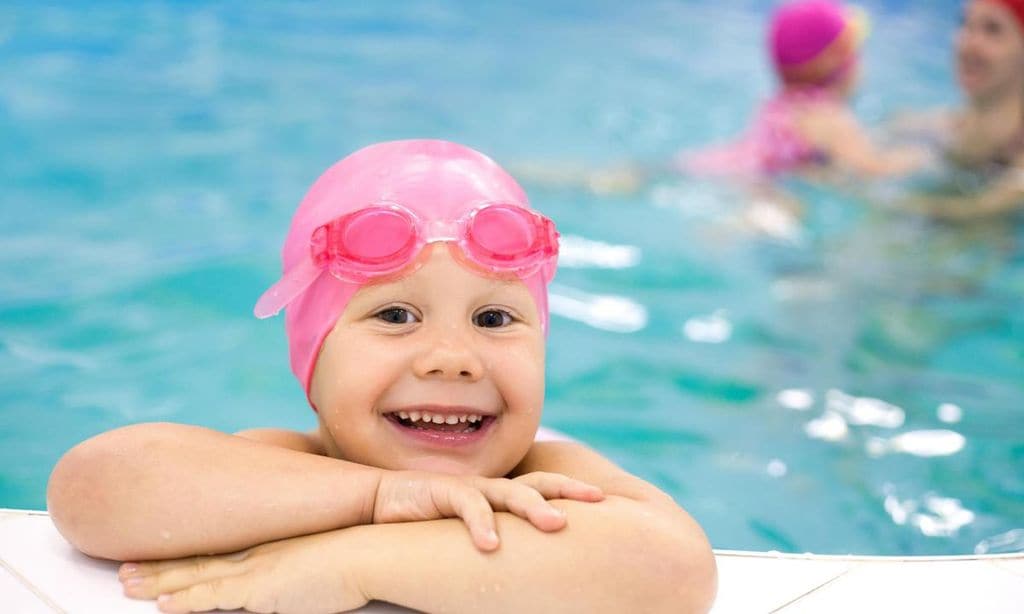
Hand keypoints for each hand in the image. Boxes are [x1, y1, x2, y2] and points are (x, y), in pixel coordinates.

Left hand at [120, 530, 364, 613]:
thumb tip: (299, 580)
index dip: (185, 558)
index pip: (217, 554)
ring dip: (158, 581)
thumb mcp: (325, 562)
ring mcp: (256, 570)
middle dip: (157, 568)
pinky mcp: (261, 588)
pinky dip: (186, 600)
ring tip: (126, 584)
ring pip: (195, 577)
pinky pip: (214, 595)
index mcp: (269, 547)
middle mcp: (256, 555)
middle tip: (123, 571)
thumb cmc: (360, 557)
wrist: (372, 552)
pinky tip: (163, 604)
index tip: (159, 559)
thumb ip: (302, 573)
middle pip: (197, 562)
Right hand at [373, 470, 603, 550]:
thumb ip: (499, 539)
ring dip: (535, 507)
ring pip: (510, 492)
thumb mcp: (470, 530)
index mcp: (501, 494)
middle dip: (568, 488)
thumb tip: (523, 566)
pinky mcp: (444, 491)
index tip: (604, 498)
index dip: (572, 489)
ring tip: (557, 524)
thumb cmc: (429, 521)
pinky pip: (468, 506)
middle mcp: (491, 487)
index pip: (544, 487)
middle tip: (598, 499)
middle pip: (538, 483)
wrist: (381, 503)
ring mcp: (470, 487)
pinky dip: (481, 524)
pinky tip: (491, 545)